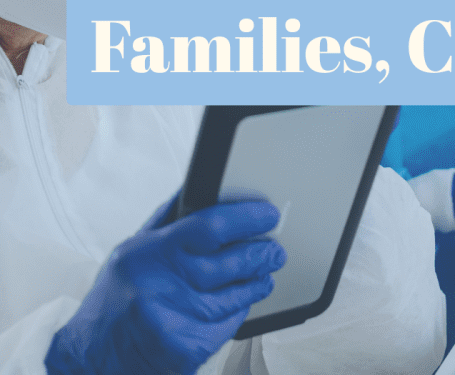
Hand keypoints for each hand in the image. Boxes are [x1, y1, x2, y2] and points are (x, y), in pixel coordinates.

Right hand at [47, 197, 283, 374]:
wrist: (90, 360)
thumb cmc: (113, 302)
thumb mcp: (129, 254)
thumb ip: (166, 221)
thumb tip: (199, 187)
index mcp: (145, 254)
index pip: (209, 226)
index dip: (247, 218)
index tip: (268, 214)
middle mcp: (156, 285)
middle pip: (231, 262)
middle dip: (262, 253)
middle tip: (275, 250)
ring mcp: (170, 318)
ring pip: (235, 295)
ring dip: (257, 283)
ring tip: (263, 275)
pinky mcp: (182, 348)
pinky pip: (227, 324)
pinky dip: (239, 312)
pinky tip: (239, 304)